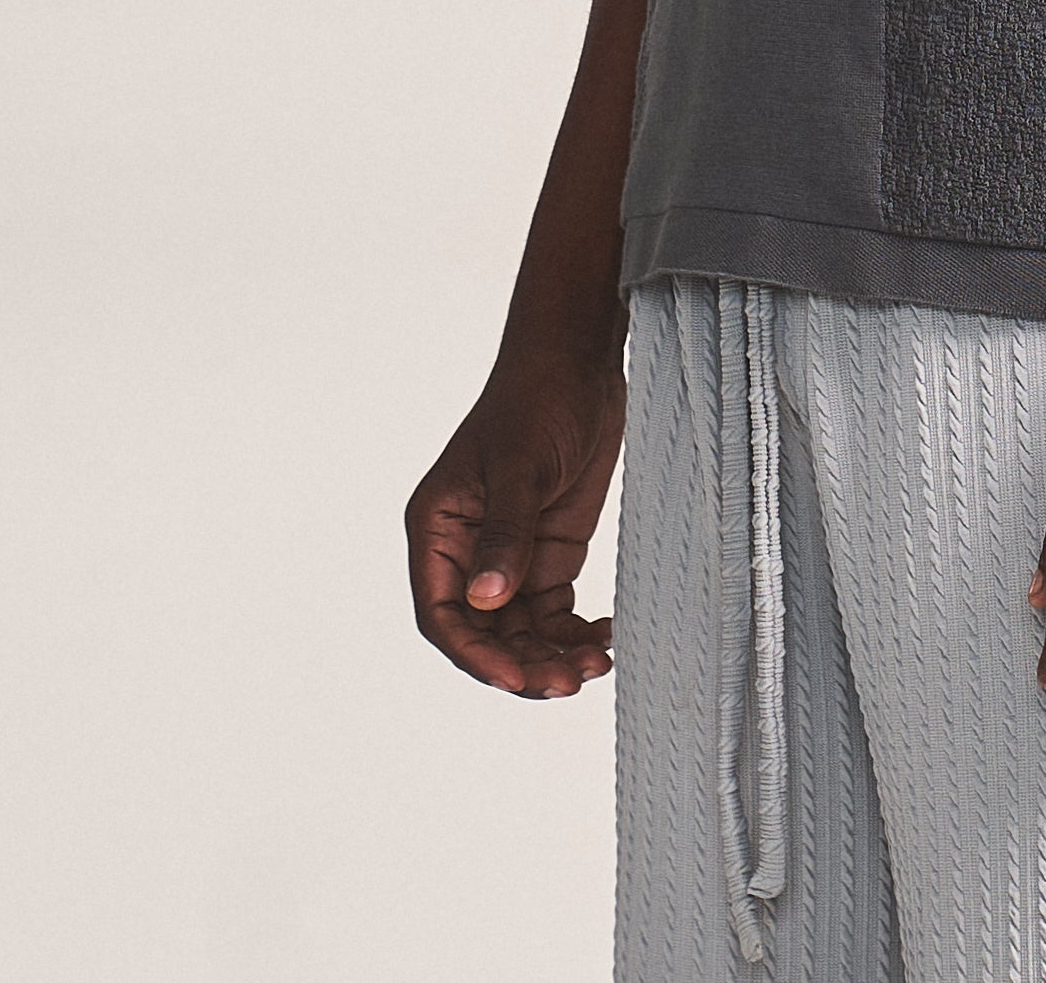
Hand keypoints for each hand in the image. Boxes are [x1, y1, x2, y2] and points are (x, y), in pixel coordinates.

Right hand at [406, 350, 626, 697]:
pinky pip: (552, 615)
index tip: (516, 676)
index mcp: (439, 530)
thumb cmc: (537, 398)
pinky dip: (574, 634)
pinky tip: (606, 638)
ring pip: (521, 633)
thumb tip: (485, 602)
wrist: (581, 362)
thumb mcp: (520, 467)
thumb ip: (506, 534)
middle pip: (484, 635)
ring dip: (553, 656)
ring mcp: (510, 557)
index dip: (475, 655)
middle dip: (523, 665)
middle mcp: (467, 552)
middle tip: (569, 682)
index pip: (444, 614)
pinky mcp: (548, 555)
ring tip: (596, 665)